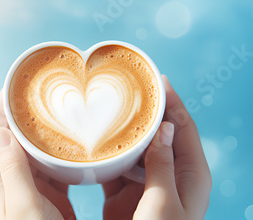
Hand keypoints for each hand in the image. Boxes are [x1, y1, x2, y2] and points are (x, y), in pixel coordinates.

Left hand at [0, 91, 75, 219]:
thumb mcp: (23, 204)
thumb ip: (12, 169)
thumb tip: (1, 131)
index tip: (9, 90)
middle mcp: (10, 183)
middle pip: (10, 141)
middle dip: (19, 117)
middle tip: (35, 95)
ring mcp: (30, 189)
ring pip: (31, 152)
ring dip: (40, 133)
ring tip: (54, 112)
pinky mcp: (50, 196)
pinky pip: (52, 166)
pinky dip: (59, 153)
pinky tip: (71, 145)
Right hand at [102, 75, 211, 219]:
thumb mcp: (164, 205)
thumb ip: (163, 166)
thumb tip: (163, 128)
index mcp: (190, 175)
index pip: (183, 128)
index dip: (172, 102)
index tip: (157, 80)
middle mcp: (169, 175)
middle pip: (159, 134)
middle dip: (144, 112)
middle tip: (125, 90)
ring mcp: (147, 184)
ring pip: (136, 149)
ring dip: (123, 133)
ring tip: (105, 111)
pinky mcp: (125, 195)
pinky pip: (117, 167)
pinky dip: (108, 155)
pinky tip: (94, 145)